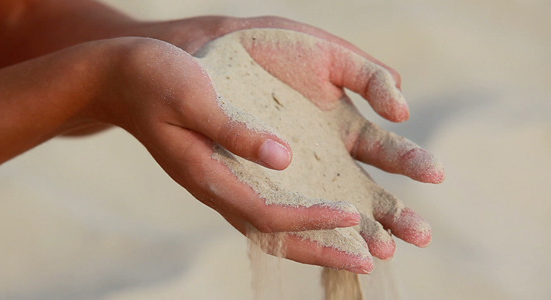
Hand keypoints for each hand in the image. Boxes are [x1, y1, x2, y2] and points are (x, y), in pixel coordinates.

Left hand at [189, 28, 444, 272]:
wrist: (216, 48)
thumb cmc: (271, 49)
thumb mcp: (328, 56)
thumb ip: (369, 77)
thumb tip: (402, 114)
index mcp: (344, 127)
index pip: (386, 151)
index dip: (410, 163)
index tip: (436, 173)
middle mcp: (322, 157)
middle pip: (366, 191)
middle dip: (394, 214)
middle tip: (422, 235)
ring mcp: (291, 173)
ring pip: (330, 210)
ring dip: (358, 232)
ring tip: (384, 250)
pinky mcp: (257, 182)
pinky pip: (283, 213)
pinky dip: (307, 228)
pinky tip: (328, 240)